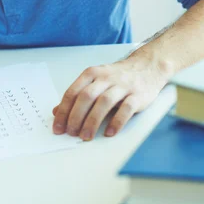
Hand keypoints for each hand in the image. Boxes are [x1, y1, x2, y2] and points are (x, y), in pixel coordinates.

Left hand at [52, 51, 169, 140]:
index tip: (58, 127)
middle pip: (87, 96)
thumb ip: (77, 95)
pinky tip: (109, 133)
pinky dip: (117, 122)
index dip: (64, 110)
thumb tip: (57, 112)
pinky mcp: (137, 95)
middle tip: (70, 133)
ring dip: (93, 121)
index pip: (73, 92)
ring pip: (104, 102)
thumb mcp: (95, 81)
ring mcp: (122, 86)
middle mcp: (106, 78)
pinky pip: (126, 109)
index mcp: (92, 73)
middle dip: (76, 116)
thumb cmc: (117, 77)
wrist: (147, 67)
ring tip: (86, 136)